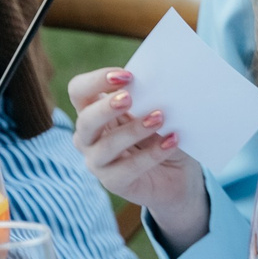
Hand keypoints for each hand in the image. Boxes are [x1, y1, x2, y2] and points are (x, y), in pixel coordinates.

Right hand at [68, 68, 207, 254]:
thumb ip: (149, 98)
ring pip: (105, 146)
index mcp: (94, 111)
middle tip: (129, 97)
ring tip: (159, 118)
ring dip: (133, 130)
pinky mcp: (113, 182)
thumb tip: (158, 81)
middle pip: (85, 120)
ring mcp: (97, 162)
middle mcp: (89, 137)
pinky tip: (171, 141)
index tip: (127, 76)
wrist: (178, 174)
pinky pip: (128, 168)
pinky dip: (152, 154)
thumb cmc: (161, 133)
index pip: (79, 91)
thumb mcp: (156, 111)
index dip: (96, 81)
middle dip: (106, 108)